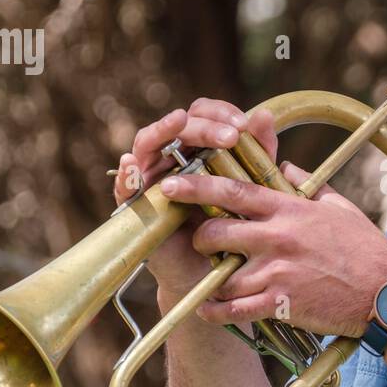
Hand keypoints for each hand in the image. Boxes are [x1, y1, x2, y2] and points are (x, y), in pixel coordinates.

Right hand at [113, 100, 278, 296]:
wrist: (215, 273)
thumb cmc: (233, 227)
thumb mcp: (250, 188)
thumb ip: (258, 154)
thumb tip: (263, 115)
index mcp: (199, 149)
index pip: (204, 114)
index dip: (220, 112)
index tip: (243, 125)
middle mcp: (172, 157)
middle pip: (179, 125)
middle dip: (204, 126)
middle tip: (230, 136)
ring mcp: (150, 179)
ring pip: (147, 143)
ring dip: (163, 131)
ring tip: (178, 122)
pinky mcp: (135, 206)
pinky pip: (123, 187)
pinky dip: (125, 174)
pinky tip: (133, 164)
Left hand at [158, 162, 386, 338]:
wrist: (386, 294)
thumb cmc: (366, 249)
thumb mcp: (338, 207)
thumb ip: (305, 184)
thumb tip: (284, 167)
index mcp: (290, 210)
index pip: (234, 190)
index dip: (197, 186)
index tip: (172, 185)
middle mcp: (278, 238)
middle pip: (216, 232)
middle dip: (201, 237)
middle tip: (202, 242)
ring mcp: (277, 272)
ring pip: (221, 275)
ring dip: (212, 278)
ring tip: (213, 280)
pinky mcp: (280, 304)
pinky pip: (234, 309)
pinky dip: (217, 312)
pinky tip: (210, 310)